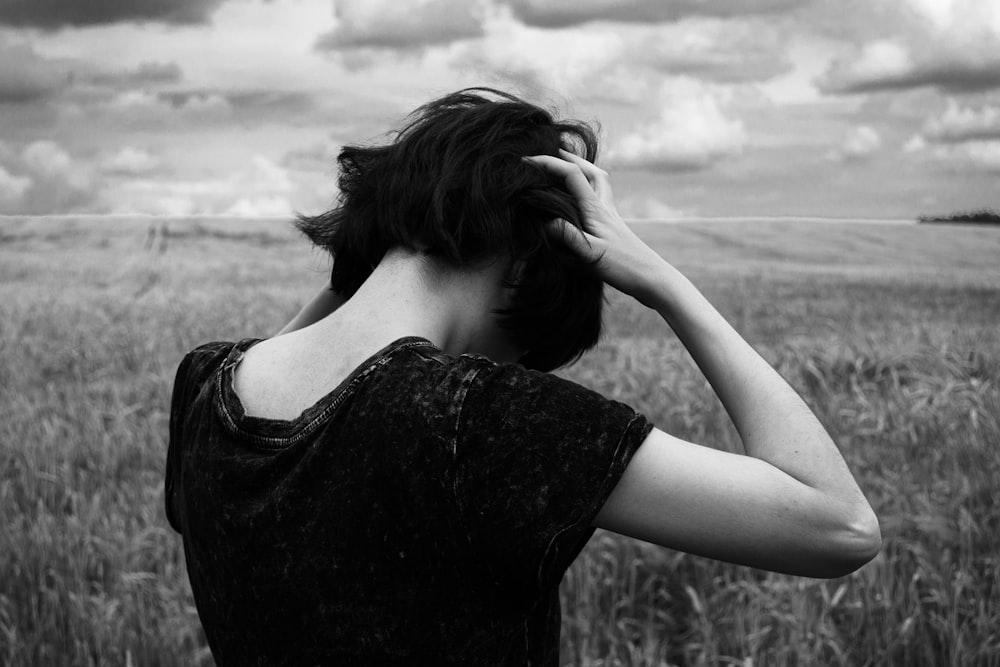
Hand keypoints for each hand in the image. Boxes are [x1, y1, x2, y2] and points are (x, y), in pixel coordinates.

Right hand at [524, 150, 668, 305]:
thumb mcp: (592, 255)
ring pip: (598, 182)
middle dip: (570, 157)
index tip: (524, 160)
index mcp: (595, 209)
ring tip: (568, 167)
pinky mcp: (613, 228)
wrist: (653, 280)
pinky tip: (581, 201)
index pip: (571, 174)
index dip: (548, 163)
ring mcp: (611, 217)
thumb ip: (569, 237)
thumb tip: (547, 222)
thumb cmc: (624, 268)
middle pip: (590, 171)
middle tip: (552, 151)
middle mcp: (604, 207)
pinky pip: (599, 198)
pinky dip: (589, 190)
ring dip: (583, 170)